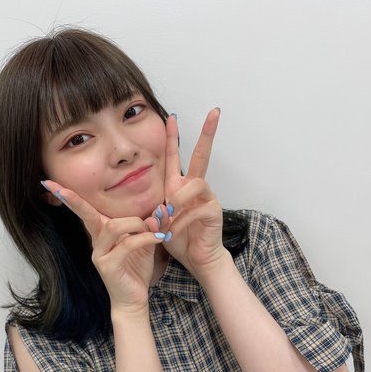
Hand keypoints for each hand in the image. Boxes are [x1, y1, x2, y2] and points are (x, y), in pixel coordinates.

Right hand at [41, 180, 163, 313]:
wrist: (134, 300)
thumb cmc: (136, 271)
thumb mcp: (146, 244)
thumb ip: (151, 226)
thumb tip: (160, 210)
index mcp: (102, 235)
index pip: (85, 212)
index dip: (70, 198)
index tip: (50, 183)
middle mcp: (96, 243)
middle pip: (87, 215)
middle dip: (74, 201)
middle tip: (59, 189)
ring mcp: (100, 255)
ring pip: (111, 227)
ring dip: (135, 223)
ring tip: (151, 228)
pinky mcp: (108, 267)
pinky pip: (126, 244)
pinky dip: (144, 238)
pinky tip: (158, 238)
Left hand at [156, 109, 227, 277]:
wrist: (197, 259)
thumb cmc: (179, 239)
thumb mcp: (160, 224)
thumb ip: (156, 213)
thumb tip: (157, 211)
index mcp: (179, 186)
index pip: (176, 156)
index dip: (173, 136)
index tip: (172, 116)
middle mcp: (195, 188)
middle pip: (203, 154)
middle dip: (208, 133)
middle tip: (214, 112)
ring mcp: (207, 198)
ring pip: (195, 184)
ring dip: (178, 201)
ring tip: (168, 218)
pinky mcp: (213, 211)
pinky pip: (195, 209)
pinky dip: (181, 222)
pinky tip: (173, 233)